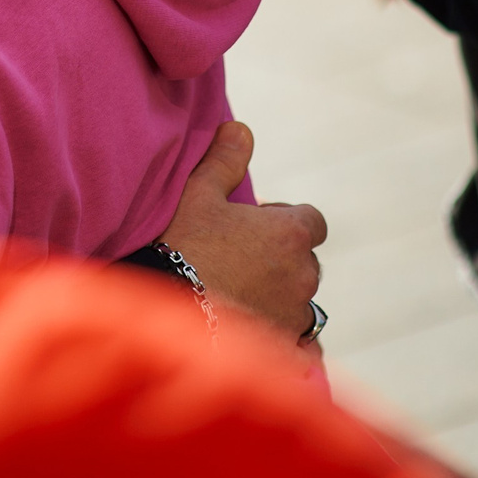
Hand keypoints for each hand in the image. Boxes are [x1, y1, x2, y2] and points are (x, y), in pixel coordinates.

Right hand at [159, 121, 325, 342]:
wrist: (165, 310)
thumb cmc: (181, 245)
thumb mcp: (197, 193)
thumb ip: (224, 160)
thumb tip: (241, 128)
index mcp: (290, 233)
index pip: (312, 220)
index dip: (285, 220)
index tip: (253, 225)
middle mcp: (303, 275)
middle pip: (306, 262)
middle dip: (282, 259)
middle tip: (239, 260)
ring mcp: (294, 315)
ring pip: (298, 302)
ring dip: (278, 297)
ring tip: (237, 297)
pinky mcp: (282, 349)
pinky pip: (295, 345)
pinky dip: (281, 339)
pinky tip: (253, 335)